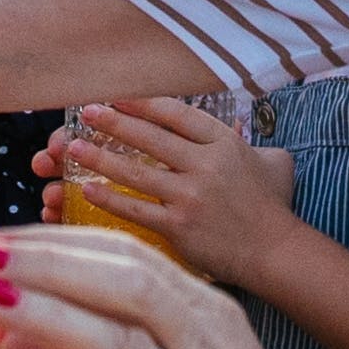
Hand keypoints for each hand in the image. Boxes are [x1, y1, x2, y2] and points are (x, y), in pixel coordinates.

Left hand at [27, 98, 294, 280]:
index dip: (143, 103)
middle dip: (114, 122)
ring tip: (73, 148)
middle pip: (150, 137)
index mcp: (224, 143)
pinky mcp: (179, 227)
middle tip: (86, 112)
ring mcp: (191, 196)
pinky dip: (110, 199)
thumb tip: (237, 123)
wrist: (275, 252)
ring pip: (136, 171)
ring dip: (100, 158)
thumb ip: (249, 139)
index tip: (117, 95)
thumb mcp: (272, 161)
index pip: (176, 114)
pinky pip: (136, 209)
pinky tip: (87, 190)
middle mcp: (205, 165)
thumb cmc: (273, 206)